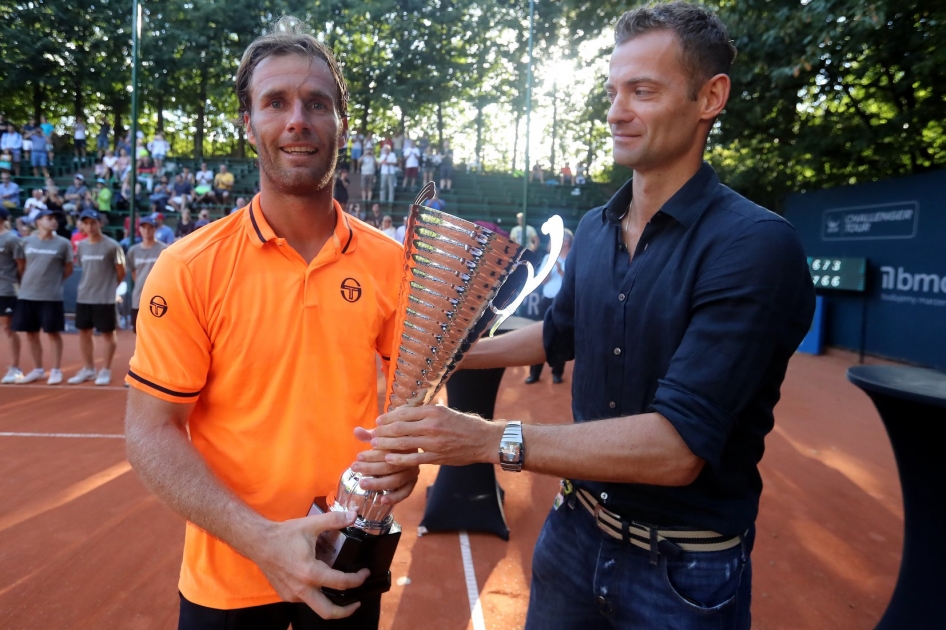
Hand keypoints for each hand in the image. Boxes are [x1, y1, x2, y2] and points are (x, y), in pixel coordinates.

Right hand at [252, 511, 369, 619]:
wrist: (258, 543)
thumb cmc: (284, 535)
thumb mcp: (311, 525)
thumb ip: (334, 520)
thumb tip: (353, 515)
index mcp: (310, 573)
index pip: (341, 583)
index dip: (357, 579)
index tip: (364, 573)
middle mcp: (302, 589)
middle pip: (328, 611)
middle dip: (345, 611)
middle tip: (357, 603)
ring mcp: (292, 595)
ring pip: (316, 606)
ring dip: (330, 601)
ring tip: (339, 589)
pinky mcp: (285, 595)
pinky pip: (305, 600)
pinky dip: (316, 595)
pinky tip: (319, 582)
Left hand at [350, 427, 419, 505]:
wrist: (407, 450)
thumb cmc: (390, 443)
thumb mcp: (381, 438)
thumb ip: (369, 435)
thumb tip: (356, 430)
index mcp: (403, 445)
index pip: (387, 451)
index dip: (372, 454)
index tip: (358, 456)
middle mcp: (409, 459)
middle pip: (390, 467)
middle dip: (370, 468)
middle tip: (354, 468)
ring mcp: (412, 472)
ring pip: (396, 480)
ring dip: (378, 483)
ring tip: (362, 484)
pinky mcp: (412, 483)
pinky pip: (405, 492)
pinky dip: (394, 497)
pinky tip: (381, 500)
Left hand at [366, 404, 502, 466]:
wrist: (483, 439)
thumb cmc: (464, 424)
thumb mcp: (445, 411)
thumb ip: (427, 411)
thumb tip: (409, 408)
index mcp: (433, 411)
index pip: (403, 413)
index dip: (388, 417)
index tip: (378, 421)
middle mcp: (431, 424)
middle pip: (399, 427)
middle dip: (382, 432)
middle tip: (372, 434)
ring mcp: (434, 442)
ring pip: (403, 442)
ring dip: (386, 445)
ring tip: (375, 446)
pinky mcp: (437, 456)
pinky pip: (414, 459)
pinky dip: (400, 459)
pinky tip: (389, 459)